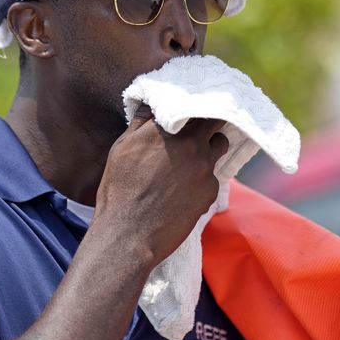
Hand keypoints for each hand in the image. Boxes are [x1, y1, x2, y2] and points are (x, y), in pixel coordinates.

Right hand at [95, 104, 228, 263]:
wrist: (128, 235)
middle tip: (198, 130)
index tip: (192, 110)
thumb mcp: (122, 148)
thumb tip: (153, 104)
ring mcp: (205, 167)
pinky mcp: (211, 191)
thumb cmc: (119, 190)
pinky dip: (204, 178)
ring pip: (220, 146)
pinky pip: (214, 176)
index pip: (194, 105)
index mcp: (167, 128)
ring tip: (193, 159)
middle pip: (215, 122)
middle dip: (208, 124)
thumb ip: (141, 122)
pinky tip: (185, 190)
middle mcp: (191, 144)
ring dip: (211, 147)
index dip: (195, 107)